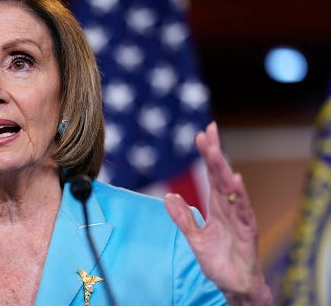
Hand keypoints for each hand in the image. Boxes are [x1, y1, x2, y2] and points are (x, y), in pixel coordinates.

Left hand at [163, 121, 272, 304]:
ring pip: (231, 188)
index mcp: (217, 206)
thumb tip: (169, 197)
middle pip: (221, 174)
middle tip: (207, 131)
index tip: (202, 134)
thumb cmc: (218, 261)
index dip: (208, 155)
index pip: (212, 175)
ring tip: (214, 150)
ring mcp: (239, 217)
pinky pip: (243, 209)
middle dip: (214, 152)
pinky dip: (239, 194)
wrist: (234, 284)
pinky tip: (235, 179)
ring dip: (222, 168)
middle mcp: (229, 207)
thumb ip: (182, 218)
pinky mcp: (247, 230)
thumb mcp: (194, 238)